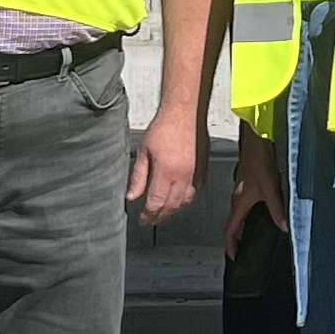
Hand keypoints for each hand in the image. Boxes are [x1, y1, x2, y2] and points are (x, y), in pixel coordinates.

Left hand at [128, 102, 203, 226]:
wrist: (183, 113)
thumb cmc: (164, 128)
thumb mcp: (143, 152)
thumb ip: (138, 177)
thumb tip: (132, 196)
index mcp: (167, 172)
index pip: (156, 202)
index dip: (149, 214)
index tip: (143, 219)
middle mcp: (184, 176)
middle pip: (171, 206)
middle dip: (160, 216)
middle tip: (150, 220)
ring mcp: (195, 174)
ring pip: (185, 201)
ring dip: (173, 210)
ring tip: (162, 212)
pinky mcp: (203, 169)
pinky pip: (195, 192)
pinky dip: (186, 200)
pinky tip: (179, 200)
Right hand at [223, 120, 286, 258]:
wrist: (256, 142)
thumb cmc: (259, 161)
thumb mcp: (270, 188)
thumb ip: (276, 209)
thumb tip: (283, 226)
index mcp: (239, 203)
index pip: (229, 230)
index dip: (229, 245)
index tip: (233, 256)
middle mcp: (236, 199)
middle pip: (231, 224)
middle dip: (233, 239)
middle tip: (239, 250)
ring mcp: (239, 192)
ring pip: (236, 215)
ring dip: (239, 227)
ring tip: (246, 237)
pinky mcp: (244, 185)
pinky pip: (241, 206)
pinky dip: (244, 216)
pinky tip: (255, 215)